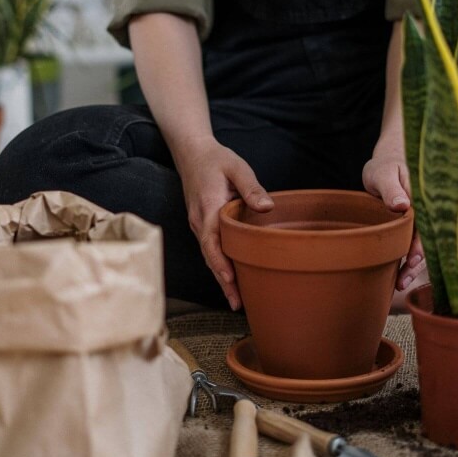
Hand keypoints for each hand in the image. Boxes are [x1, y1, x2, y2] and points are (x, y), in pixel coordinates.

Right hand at [176, 138, 273, 309]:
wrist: (191, 152)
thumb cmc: (216, 159)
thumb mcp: (237, 167)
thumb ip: (251, 187)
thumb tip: (267, 207)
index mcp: (208, 208)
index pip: (212, 243)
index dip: (220, 264)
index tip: (231, 281)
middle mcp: (199, 221)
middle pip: (210, 257)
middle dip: (222, 282)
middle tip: (238, 304)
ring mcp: (198, 225)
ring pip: (209, 256)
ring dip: (220, 277)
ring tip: (236, 299)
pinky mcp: (202, 225)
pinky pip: (210, 249)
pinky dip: (218, 265)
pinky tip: (230, 278)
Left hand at [362, 144, 424, 290]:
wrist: (386, 164)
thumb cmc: (385, 166)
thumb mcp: (383, 173)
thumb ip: (391, 188)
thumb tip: (402, 205)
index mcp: (423, 199)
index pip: (426, 225)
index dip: (421, 244)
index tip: (412, 260)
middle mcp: (426, 212)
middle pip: (427, 240)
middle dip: (417, 261)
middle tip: (404, 279)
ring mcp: (421, 221)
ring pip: (422, 246)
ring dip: (413, 265)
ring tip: (401, 283)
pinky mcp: (413, 228)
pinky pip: (414, 245)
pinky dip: (408, 260)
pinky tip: (400, 276)